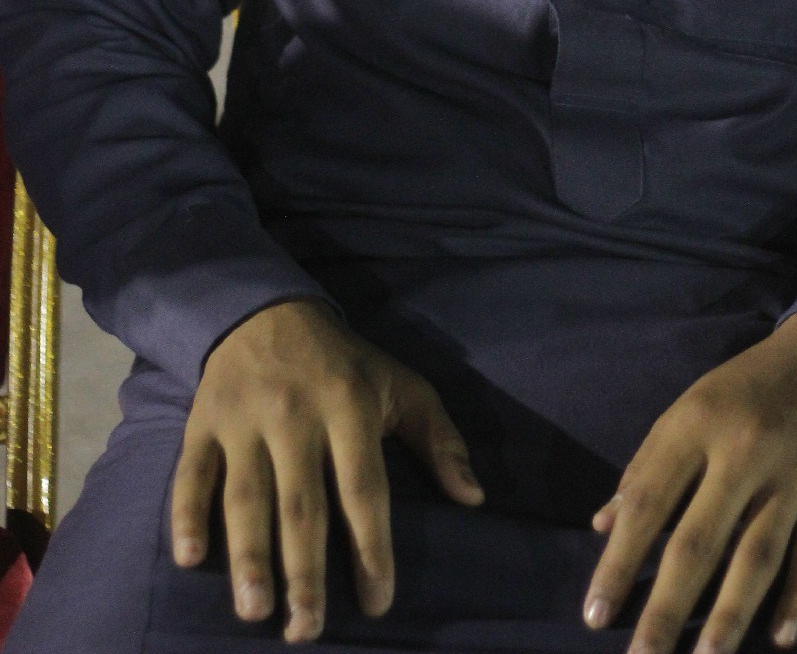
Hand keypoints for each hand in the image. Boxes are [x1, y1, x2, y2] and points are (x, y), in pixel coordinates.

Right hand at [171, 297, 484, 643]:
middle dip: (304, 571)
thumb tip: (474, 498)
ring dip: (248, 555)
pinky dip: (186, 514)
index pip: (364, 487)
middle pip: (302, 503)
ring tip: (255, 611)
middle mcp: (296, 415)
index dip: (372, 547)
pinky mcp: (203, 422)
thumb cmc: (344, 364)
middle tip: (305, 631)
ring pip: (245, 496)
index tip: (377, 603)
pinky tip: (189, 559)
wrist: (267, 312)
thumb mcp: (400, 385)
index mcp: (349, 406)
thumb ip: (439, 440)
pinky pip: (192, 473)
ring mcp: (245, 419)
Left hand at [581, 310, 796, 653]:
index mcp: (696, 422)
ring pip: (757, 556)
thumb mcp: (690, 407)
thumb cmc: (748, 388)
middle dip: (666, 607)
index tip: (595, 616)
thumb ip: (648, 465)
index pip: (648, 501)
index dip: (619, 561)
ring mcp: (793, 473)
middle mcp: (742, 449)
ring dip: (729, 615)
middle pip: (698, 541)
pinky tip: (779, 640)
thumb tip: (604, 525)